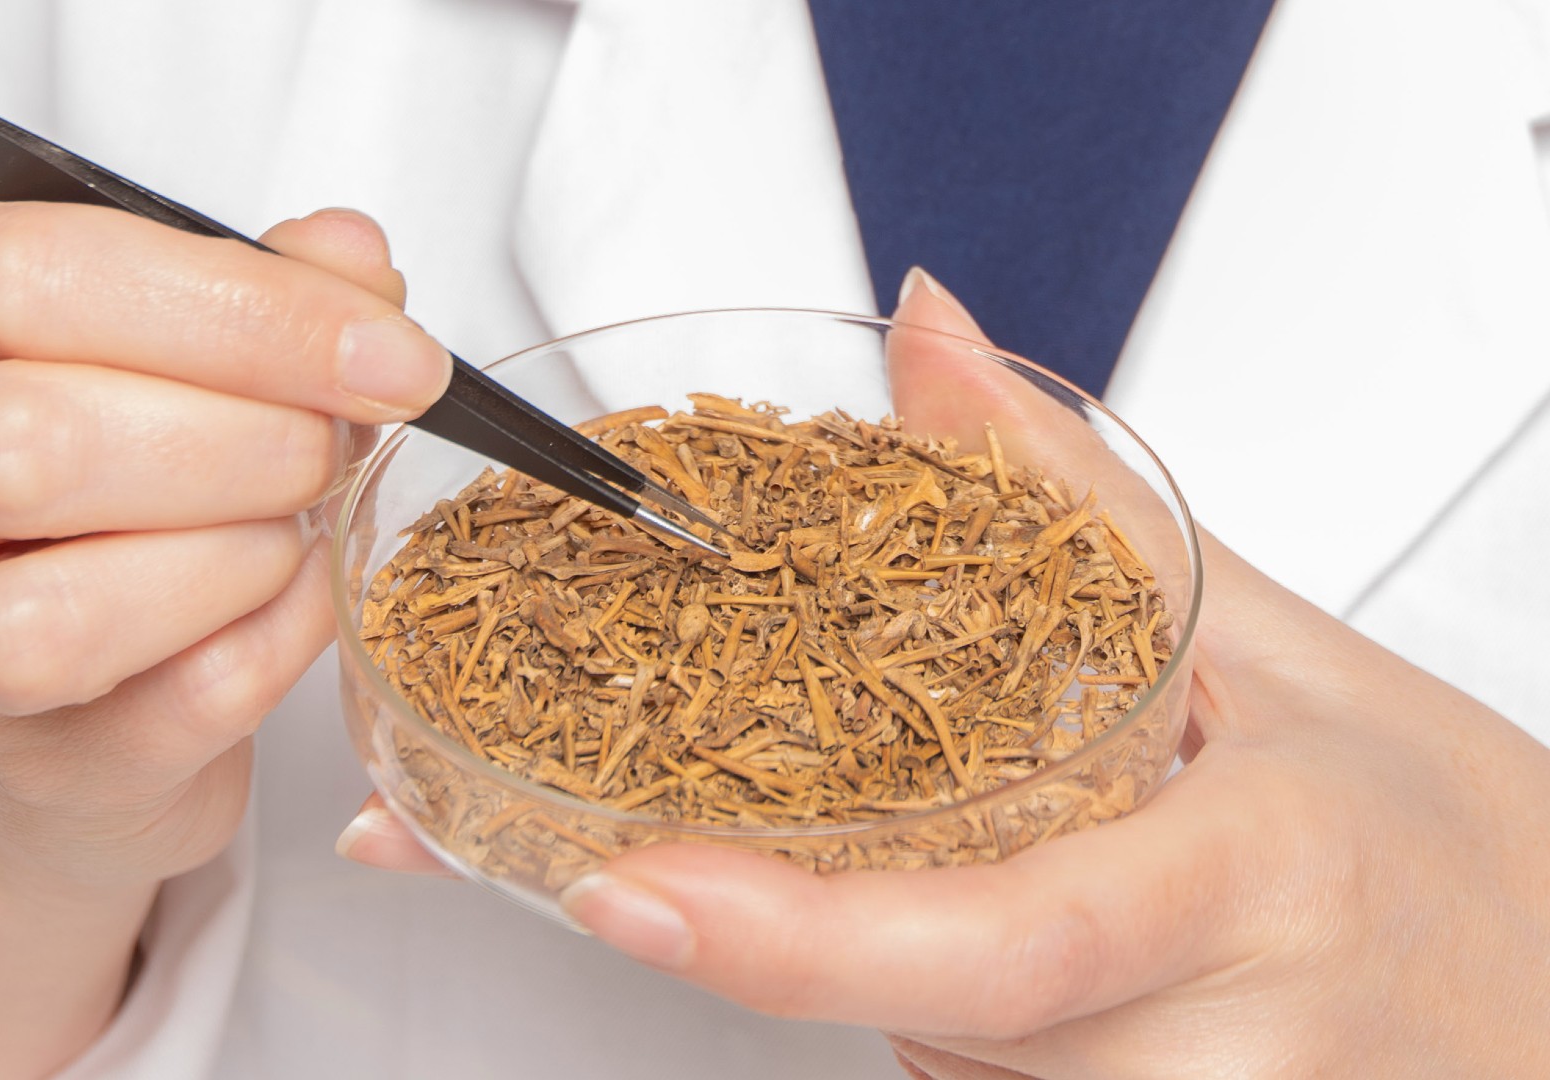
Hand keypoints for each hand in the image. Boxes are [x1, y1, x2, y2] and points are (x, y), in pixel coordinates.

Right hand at [0, 204, 446, 1077]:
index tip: (391, 354)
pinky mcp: (12, 759)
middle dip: (239, 442)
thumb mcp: (189, 367)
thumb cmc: (130, 504)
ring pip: (42, 617)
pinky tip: (301, 610)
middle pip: (17, 439)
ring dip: (230, 565)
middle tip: (334, 452)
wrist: (68, 706)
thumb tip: (352, 258)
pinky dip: (265, 654)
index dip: (236, 308)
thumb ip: (266, 296)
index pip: (30, 277)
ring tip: (298, 538)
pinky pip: (152, 716)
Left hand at [340, 269, 1549, 1076]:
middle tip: (841, 808)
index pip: (999, 936)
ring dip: (903, 950)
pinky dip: (949, 1001)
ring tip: (1028, 861)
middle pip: (922, 1002)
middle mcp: (1213, 1046)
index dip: (799, 935)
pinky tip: (1025, 924)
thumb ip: (1080, 503)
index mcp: (1254, 881)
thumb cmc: (1454, 856)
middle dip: (835, 904)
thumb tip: (931, 345)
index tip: (632, 889)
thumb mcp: (1294, 654)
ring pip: (937, 1054)